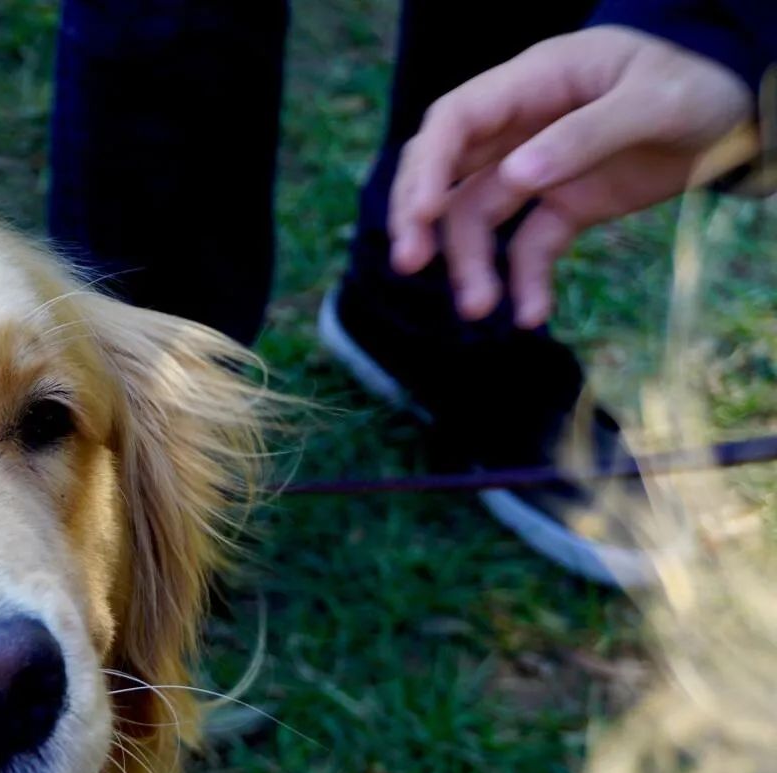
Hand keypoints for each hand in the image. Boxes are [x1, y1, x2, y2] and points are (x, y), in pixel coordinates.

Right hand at [389, 27, 754, 327]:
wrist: (737, 110)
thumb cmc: (697, 83)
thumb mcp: (655, 100)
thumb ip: (587, 134)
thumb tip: (518, 175)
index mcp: (533, 83)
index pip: (455, 120)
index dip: (429, 165)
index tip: (422, 215)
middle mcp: (520, 128)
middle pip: (446, 172)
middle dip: (421, 218)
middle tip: (410, 263)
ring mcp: (538, 169)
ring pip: (477, 217)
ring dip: (470, 264)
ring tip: (480, 309)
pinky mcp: (563, 206)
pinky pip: (529, 247)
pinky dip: (525, 281)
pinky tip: (531, 313)